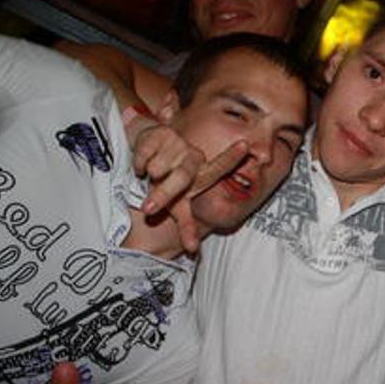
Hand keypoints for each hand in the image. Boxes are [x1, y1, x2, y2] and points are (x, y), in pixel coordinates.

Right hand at [130, 120, 249, 252]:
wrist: (147, 151)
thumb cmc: (168, 183)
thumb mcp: (178, 206)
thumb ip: (188, 227)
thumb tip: (193, 250)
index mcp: (202, 175)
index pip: (220, 167)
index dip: (232, 157)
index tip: (246, 145)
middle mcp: (194, 158)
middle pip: (181, 179)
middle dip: (162, 196)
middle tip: (148, 210)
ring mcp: (178, 144)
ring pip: (158, 168)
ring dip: (148, 176)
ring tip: (150, 175)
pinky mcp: (158, 134)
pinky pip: (144, 156)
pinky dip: (138, 165)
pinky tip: (142, 164)